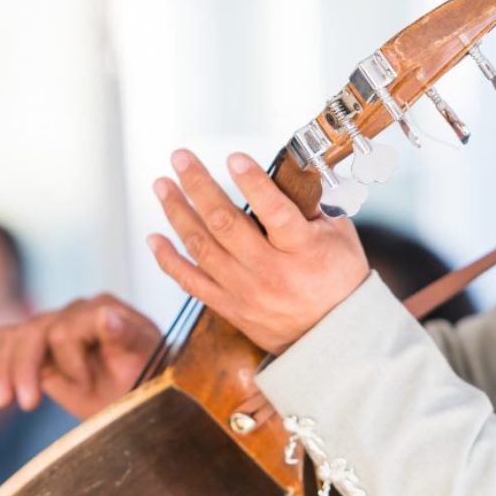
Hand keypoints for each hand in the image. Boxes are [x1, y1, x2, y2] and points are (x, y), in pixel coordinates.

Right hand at [0, 295, 160, 418]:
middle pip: (37, 332)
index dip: (71, 358)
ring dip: (8, 370)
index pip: (69, 326)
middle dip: (28, 368)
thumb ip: (125, 335)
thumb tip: (105, 316)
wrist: (149, 392)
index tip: (84, 384)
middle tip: (28, 403)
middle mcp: (78, 313)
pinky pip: (12, 337)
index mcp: (105, 309)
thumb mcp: (146, 356)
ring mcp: (58, 328)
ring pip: (21, 340)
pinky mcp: (45, 348)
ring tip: (5, 400)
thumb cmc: (153, 372)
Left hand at [147, 149, 369, 354]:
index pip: (273, 211)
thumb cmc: (340, 282)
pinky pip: (191, 282)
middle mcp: (270, 271)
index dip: (252, 182)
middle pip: (224, 224)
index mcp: (303, 250)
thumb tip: (287, 171)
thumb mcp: (340, 237)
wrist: (333, 337)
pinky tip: (155, 238)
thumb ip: (312, 204)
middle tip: (180, 158)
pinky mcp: (231, 307)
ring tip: (163, 186)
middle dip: (198, 185)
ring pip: (201, 247)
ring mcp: (246, 291)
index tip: (233, 158)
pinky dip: (169, 260)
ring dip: (177, 212)